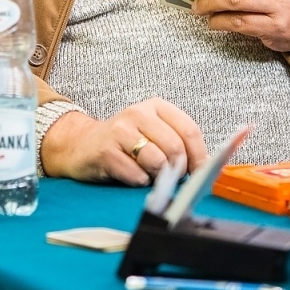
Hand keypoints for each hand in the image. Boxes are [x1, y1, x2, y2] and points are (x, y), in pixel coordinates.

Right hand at [40, 98, 207, 185]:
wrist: (81, 145)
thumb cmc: (124, 144)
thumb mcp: (153, 135)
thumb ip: (179, 145)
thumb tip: (208, 166)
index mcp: (156, 107)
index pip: (189, 130)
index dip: (199, 157)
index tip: (200, 174)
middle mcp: (138, 113)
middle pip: (175, 148)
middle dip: (177, 171)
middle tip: (170, 178)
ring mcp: (120, 131)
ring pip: (157, 162)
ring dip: (157, 177)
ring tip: (148, 175)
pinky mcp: (106, 151)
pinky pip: (136, 175)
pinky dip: (139, 183)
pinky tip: (131, 176)